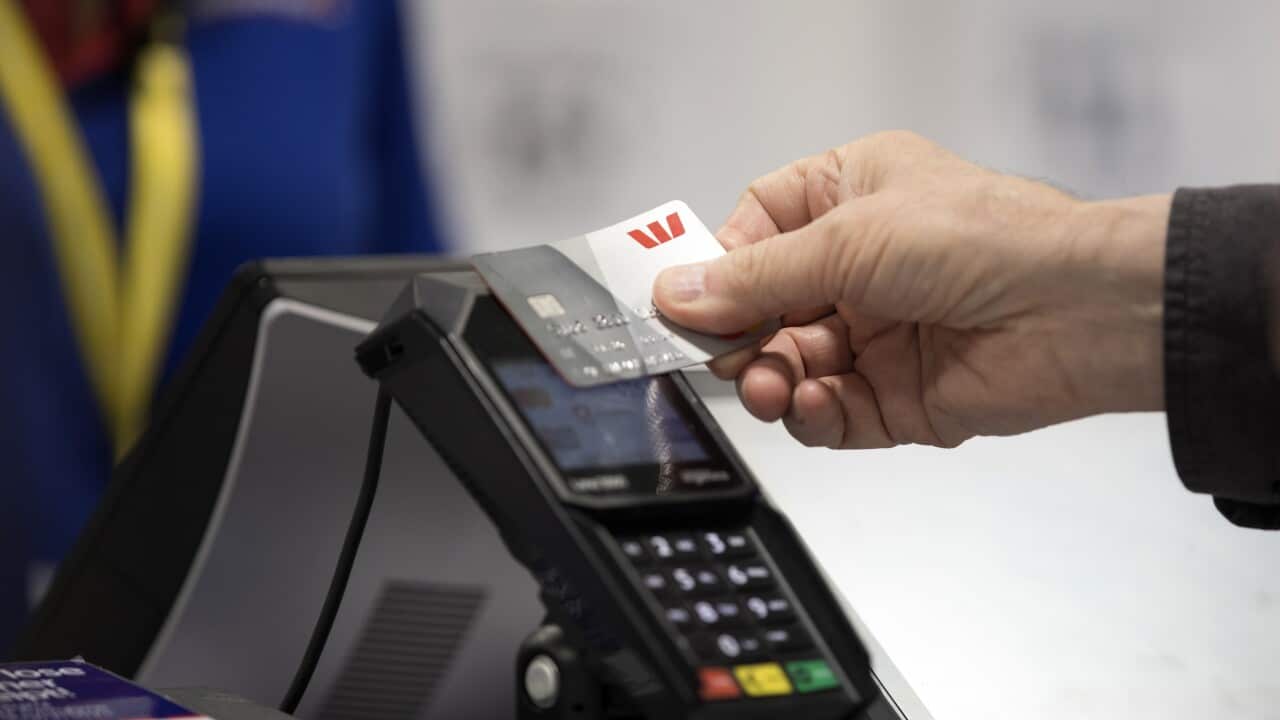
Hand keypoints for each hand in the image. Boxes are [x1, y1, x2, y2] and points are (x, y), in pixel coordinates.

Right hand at [653, 131, 1169, 447]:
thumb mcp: (850, 239)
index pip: (754, 232)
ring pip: (791, 366)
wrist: (1079, 311)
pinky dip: (813, 415)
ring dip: (771, 381)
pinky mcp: (897, 395)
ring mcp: (877, 333)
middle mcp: (859, 265)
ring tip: (770, 389)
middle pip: (764, 308)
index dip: (715, 267)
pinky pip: (831, 413)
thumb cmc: (987, 237)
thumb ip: (756, 277)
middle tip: (718, 356)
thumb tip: (678, 293)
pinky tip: (813, 406)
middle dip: (738, 337)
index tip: (678, 300)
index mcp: (848, 197)